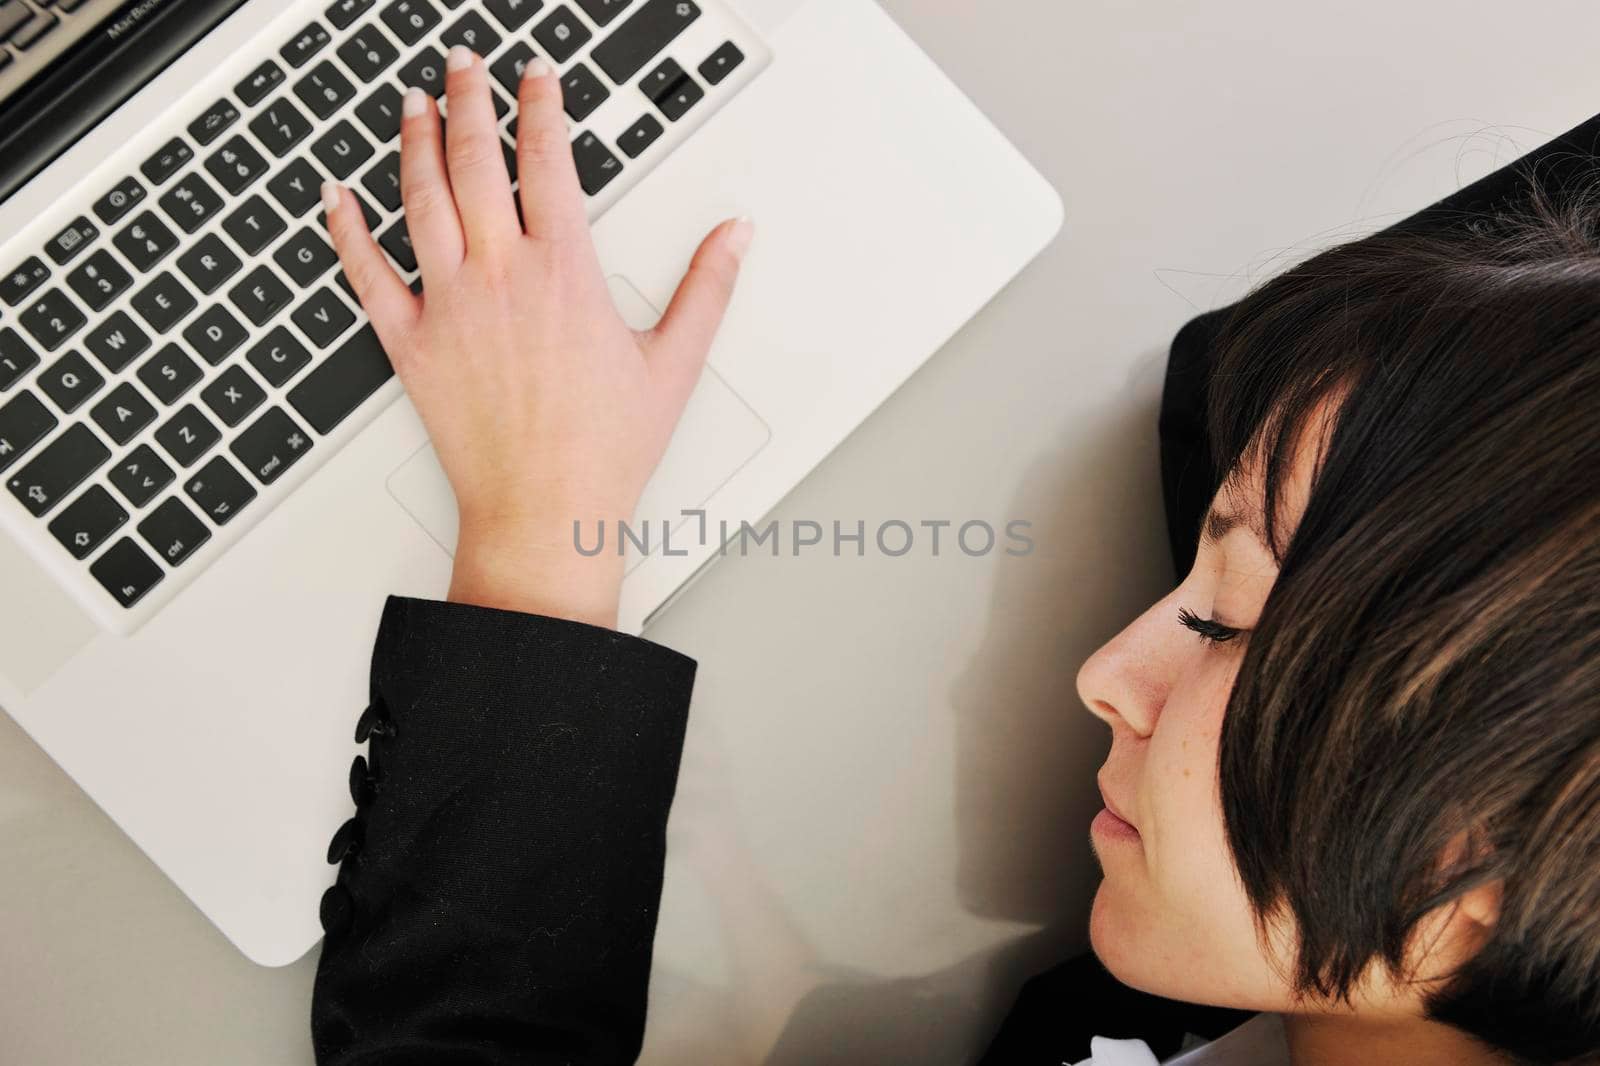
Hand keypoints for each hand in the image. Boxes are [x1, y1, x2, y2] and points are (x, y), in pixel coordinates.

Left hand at [323, 47, 752, 629]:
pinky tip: (337, 196)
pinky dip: (346, 230)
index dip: (539, 106)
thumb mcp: (672, 362)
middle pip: (475, 160)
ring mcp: (448, 306)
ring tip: (415, 102)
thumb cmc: (604, 449)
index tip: (535, 77)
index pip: (546, 159)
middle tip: (464, 64)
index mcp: (564, 271)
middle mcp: (499, 275)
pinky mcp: (410, 344)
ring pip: (420, 199)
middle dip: (469, 99)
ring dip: (415, 140)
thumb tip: (734, 236)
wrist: (545, 512)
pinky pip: (365, 274)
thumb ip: (706, 287)